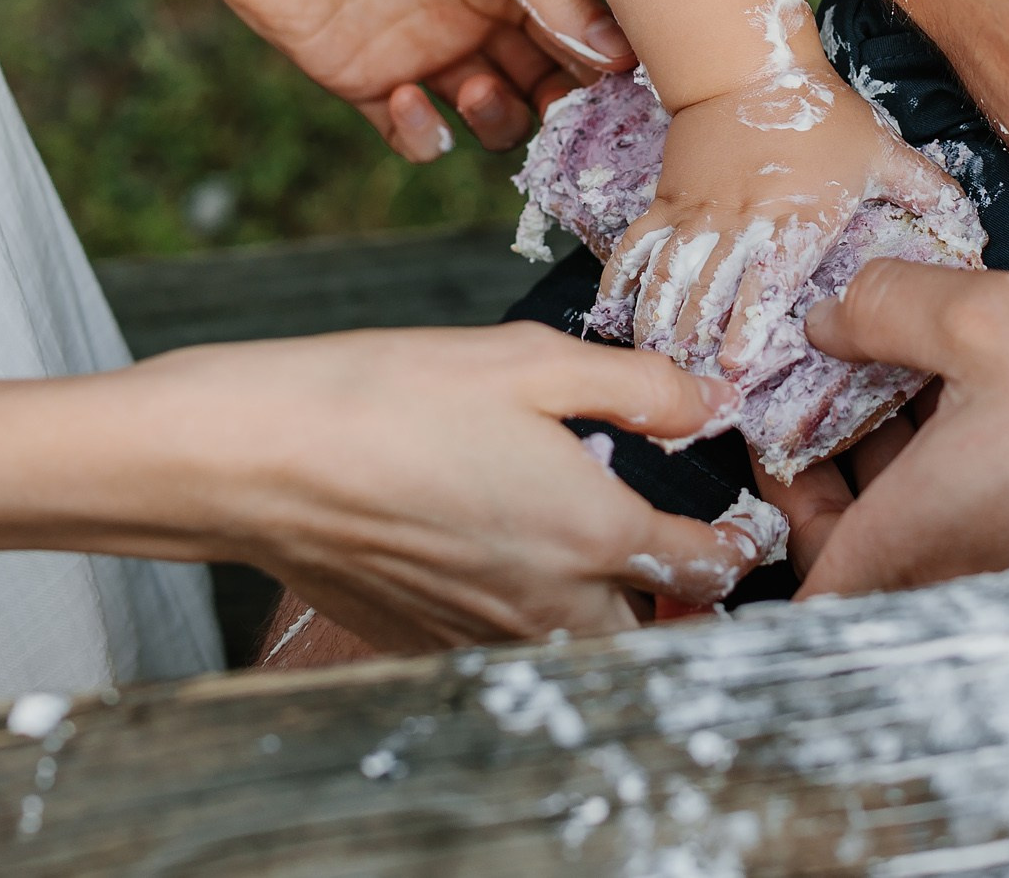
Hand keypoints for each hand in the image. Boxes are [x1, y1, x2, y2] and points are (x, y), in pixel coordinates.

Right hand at [103, 325, 764, 648]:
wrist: (263, 459)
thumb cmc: (392, 396)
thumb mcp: (532, 361)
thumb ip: (639, 385)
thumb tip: (712, 400)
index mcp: (593, 533)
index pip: (708, 568)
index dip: (742, 543)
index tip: (746, 524)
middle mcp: (550, 603)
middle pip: (652, 628)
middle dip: (674, 595)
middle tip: (667, 542)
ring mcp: (486, 634)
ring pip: (580, 646)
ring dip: (601, 610)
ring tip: (581, 545)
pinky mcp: (430, 642)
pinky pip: (506, 646)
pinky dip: (524, 616)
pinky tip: (495, 553)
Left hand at [165, 0, 632, 161]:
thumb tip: (620, 51)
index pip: (579, 32)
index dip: (606, 66)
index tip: (630, 95)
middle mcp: (475, 15)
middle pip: (545, 84)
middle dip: (562, 109)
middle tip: (567, 118)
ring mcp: (422, 51)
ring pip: (490, 118)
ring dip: (498, 119)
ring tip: (477, 89)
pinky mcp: (364, 83)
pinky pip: (416, 136)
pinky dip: (425, 135)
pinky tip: (410, 99)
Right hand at [603, 59, 960, 378]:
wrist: (749, 64)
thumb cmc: (822, 116)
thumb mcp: (883, 152)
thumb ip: (927, 192)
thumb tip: (975, 232)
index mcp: (794, 217)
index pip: (767, 279)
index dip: (748, 324)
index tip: (735, 364)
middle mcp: (740, 220)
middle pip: (710, 290)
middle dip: (696, 341)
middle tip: (689, 385)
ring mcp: (696, 212)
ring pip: (668, 275)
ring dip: (659, 322)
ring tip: (654, 362)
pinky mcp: (666, 202)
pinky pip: (637, 247)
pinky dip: (621, 283)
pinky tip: (611, 317)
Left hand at [784, 263, 1008, 591]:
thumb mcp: (986, 317)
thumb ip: (885, 307)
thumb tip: (824, 316)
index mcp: (916, 536)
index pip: (803, 582)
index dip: (768, 513)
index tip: (767, 435)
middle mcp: (951, 569)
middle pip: (848, 542)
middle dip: (822, 460)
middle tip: (817, 378)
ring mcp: (1002, 563)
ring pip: (908, 517)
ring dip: (887, 446)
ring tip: (886, 353)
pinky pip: (962, 507)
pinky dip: (943, 451)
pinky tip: (961, 373)